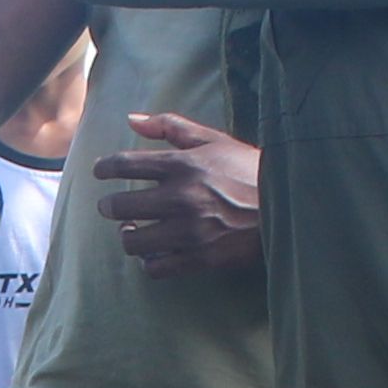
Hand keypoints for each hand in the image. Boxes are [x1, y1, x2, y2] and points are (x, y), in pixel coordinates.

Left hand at [94, 111, 261, 277]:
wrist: (288, 206)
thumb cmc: (248, 169)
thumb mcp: (213, 140)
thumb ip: (171, 126)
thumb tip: (132, 119)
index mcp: (182, 165)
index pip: (124, 165)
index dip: (104, 169)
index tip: (99, 172)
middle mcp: (181, 198)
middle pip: (119, 206)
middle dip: (109, 206)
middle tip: (111, 207)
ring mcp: (189, 232)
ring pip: (133, 241)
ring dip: (127, 236)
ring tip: (131, 230)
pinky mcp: (200, 258)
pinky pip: (156, 268)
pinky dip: (149, 261)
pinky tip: (153, 252)